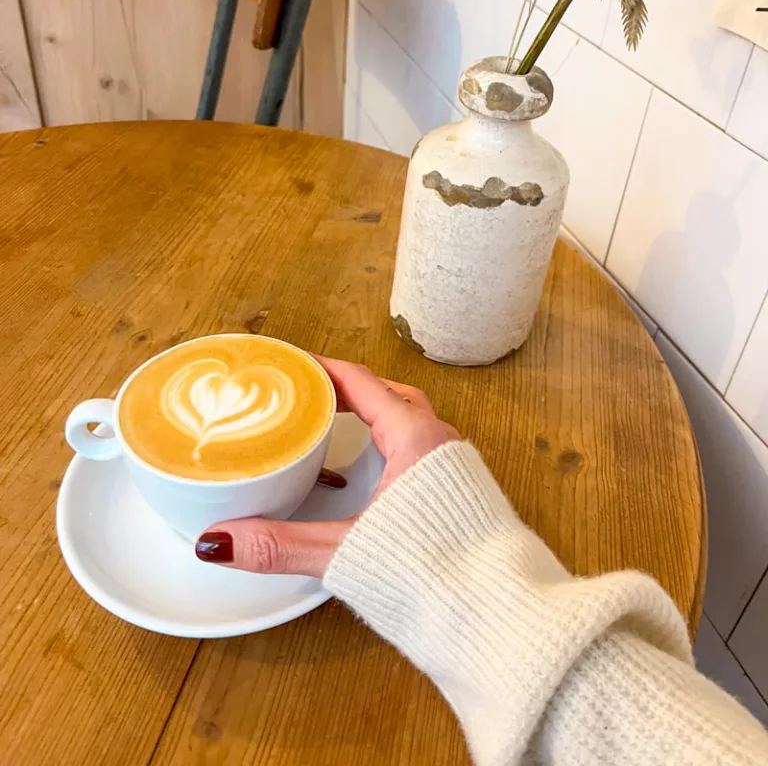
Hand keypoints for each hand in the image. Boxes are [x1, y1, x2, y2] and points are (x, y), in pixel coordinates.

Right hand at [195, 356, 458, 576]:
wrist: (501, 619)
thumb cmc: (434, 574)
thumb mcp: (345, 552)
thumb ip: (279, 544)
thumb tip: (217, 540)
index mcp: (414, 437)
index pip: (361, 382)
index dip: (322, 369)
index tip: (288, 363)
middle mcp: (439, 440)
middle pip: (386, 395)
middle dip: (344, 389)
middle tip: (303, 393)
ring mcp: (454, 466)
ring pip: (408, 421)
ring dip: (371, 415)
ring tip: (331, 426)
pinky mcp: (461, 493)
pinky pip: (419, 448)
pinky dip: (388, 444)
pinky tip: (368, 474)